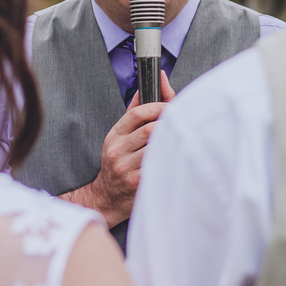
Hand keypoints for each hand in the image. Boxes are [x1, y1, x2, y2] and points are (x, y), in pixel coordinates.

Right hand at [79, 71, 175, 227]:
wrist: (106, 197)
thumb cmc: (116, 163)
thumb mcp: (118, 137)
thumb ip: (133, 113)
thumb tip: (144, 88)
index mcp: (114, 135)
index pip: (137, 113)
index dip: (157, 106)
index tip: (170, 106)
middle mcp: (118, 150)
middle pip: (150, 129)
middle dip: (168, 124)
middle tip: (180, 123)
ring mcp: (126, 167)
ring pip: (156, 147)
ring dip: (170, 141)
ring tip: (179, 138)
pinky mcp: (137, 182)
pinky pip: (158, 165)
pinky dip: (168, 158)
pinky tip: (175, 156)